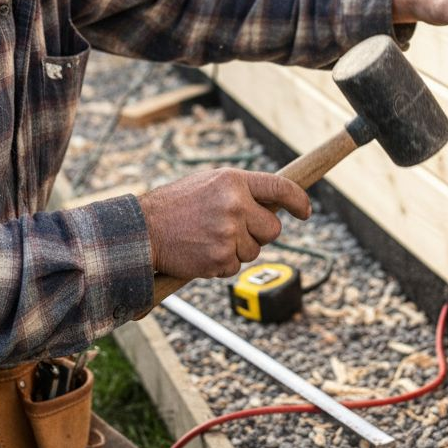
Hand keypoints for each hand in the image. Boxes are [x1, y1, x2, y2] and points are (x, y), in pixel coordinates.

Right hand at [138, 168, 311, 279]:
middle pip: (273, 228)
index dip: (298, 200)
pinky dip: (222, 264)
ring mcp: (228, 233)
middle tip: (233, 230)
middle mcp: (235, 204)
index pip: (280, 187)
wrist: (142, 231)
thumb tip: (274, 204)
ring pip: (254, 250)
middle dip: (259, 233)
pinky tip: (201, 252)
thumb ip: (240, 190)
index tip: (305, 211)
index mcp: (233, 181)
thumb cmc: (175, 206)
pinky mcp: (220, 258)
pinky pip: (236, 267)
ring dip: (237, 249)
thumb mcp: (208, 184)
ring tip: (208, 238)